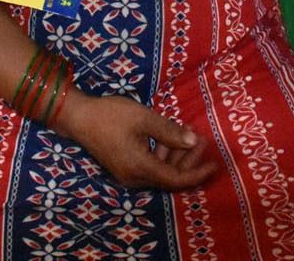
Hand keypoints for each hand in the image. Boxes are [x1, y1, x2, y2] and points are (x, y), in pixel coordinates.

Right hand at [54, 94, 218, 189]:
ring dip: (176, 154)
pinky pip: (150, 166)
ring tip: (189, 133)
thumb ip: (170, 132)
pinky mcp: (124, 166)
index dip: (197, 173)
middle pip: (170, 176)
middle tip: (203, 139)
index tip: (214, 164)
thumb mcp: (144, 118)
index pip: (176, 179)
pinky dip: (163, 153)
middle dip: (189, 159)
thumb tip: (193, 142)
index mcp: (140, 168)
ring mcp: (128, 174)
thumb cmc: (110, 115)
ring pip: (160, 171)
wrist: (78, 117)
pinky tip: (170, 136)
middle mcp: (134, 177)